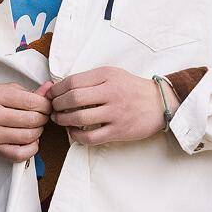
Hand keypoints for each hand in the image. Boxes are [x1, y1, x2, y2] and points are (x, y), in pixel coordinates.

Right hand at [0, 80, 54, 162]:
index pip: (32, 101)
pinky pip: (21, 154)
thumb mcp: (2, 89)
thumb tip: (50, 89)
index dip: (45, 104)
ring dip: (38, 131)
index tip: (45, 104)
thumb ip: (27, 91)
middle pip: (33, 119)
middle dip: (43, 117)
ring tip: (34, 125)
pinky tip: (30, 139)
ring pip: (29, 136)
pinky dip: (32, 148)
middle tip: (41, 114)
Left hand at [46, 66, 172, 145]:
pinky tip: (72, 133)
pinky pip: (91, 137)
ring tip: (59, 119)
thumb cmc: (131, 88)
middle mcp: (111, 92)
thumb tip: (61, 86)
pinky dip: (76, 137)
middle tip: (53, 108)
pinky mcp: (119, 131)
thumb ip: (90, 79)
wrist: (160, 103)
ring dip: (63, 120)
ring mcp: (115, 113)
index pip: (73, 81)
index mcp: (107, 76)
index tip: (51, 94)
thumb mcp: (112, 74)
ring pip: (79, 118)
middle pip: (73, 99)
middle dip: (57, 105)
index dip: (57, 89)